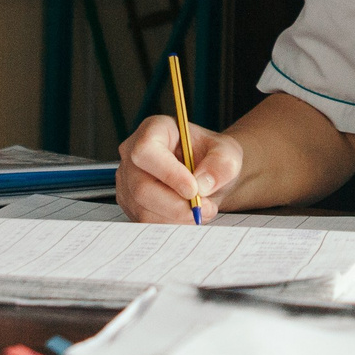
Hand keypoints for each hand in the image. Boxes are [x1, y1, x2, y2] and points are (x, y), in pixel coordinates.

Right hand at [115, 115, 242, 223]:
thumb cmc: (212, 157)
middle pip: (141, 187)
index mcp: (154, 130)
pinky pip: (145, 221)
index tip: (194, 189)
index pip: (146, 151)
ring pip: (142, 209)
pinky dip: (171, 224)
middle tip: (205, 208)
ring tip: (201, 211)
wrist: (207, 175)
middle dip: (175, 205)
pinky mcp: (130, 203)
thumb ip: (221, 164)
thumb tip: (202, 184)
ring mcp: (127, 180)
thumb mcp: (228, 153)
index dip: (168, 173)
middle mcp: (132, 153)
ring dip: (176, 218)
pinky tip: (188, 216)